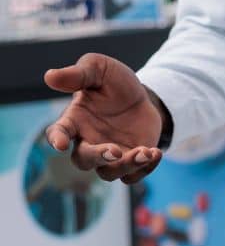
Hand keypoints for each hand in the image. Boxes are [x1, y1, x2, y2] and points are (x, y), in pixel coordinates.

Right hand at [44, 54, 165, 183]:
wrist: (143, 96)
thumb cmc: (113, 82)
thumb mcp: (98, 69)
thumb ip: (77, 74)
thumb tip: (49, 76)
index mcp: (74, 121)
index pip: (58, 132)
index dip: (57, 139)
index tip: (60, 143)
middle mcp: (88, 142)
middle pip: (84, 160)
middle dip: (98, 157)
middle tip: (114, 150)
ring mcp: (109, 156)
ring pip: (109, 173)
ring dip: (127, 165)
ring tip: (146, 151)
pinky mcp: (130, 162)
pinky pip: (133, 176)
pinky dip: (145, 169)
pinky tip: (155, 153)